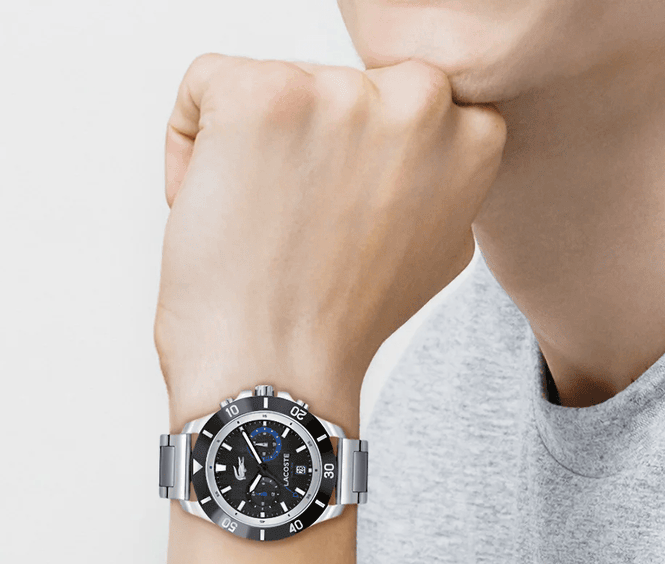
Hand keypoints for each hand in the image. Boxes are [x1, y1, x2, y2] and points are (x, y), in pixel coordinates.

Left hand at [155, 54, 504, 429]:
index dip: (359, 159)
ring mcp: (338, 94)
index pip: (403, 99)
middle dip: (311, 146)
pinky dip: (192, 149)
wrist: (279, 377)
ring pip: (275, 87)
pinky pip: (205, 88)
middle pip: (339, 84)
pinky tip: (219, 215)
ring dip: (254, 152)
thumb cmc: (340, 327)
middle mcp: (419, 101)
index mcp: (473, 134)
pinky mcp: (259, 95)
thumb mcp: (437, 250)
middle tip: (303, 228)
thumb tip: (425, 145)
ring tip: (266, 232)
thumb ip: (440, 179)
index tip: (344, 217)